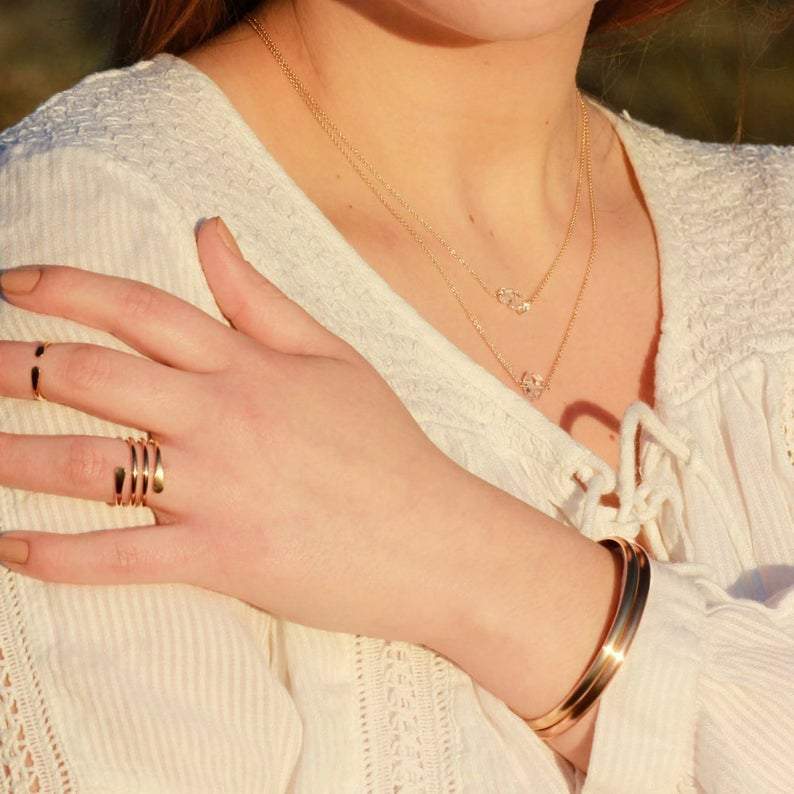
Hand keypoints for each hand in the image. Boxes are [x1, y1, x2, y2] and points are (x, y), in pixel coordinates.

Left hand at [0, 217, 477, 646]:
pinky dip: (54, 556)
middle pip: (92, 377)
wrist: (434, 539)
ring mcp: (216, 490)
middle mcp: (222, 418)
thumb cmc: (388, 446)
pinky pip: (117, 558)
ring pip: (87, 466)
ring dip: (9, 456)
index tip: (8, 283)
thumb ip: (262, 298)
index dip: (65, 288)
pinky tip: (6, 550)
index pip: (140, 309)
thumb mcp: (334, 357)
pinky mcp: (219, 558)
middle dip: (12, 365)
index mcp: (249, 366)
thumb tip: (207, 232)